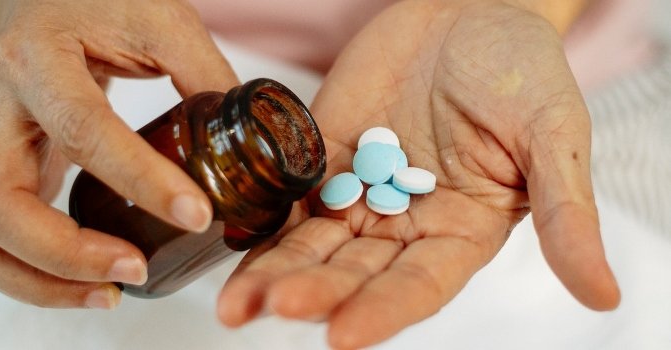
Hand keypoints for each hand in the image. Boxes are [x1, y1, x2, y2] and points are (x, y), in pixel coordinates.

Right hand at [0, 0, 237, 307]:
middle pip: (1, 204)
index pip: (84, 129)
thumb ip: (205, 74)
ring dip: (42, 279)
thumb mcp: (160, 22)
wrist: (41, 5)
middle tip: (135, 270)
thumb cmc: (99, 6)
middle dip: (69, 254)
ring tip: (110, 293)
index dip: (141, 180)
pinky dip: (31, 275)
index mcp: (39, 61)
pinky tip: (88, 279)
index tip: (197, 216)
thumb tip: (253, 145)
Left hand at [217, 1, 619, 347]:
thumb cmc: (522, 68)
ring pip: (312, 243)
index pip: (418, 287)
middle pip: (352, 272)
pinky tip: (230, 237)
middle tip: (269, 309)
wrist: (467, 10)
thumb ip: (566, 213)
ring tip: (234, 302)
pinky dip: (261, 218)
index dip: (382, 312)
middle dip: (311, 292)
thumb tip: (603, 295)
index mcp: (461, 231)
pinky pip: (289, 193)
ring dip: (273, 272)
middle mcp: (404, 223)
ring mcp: (360, 190)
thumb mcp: (554, 135)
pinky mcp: (325, 155)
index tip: (341, 336)